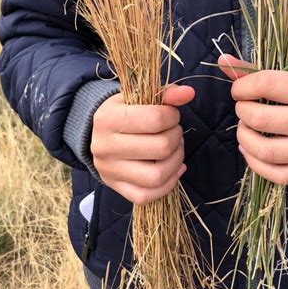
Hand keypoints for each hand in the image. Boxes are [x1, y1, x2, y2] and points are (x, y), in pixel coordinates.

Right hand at [91, 85, 194, 204]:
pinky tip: (174, 169)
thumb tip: (189, 93)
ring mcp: (109, 171)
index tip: (171, 116)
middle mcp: (105, 146)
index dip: (173, 116)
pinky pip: (147, 196)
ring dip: (176, 161)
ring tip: (175, 149)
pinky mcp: (116, 188)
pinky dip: (168, 184)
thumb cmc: (125, 112)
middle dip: (176, 138)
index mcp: (107, 118)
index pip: (155, 119)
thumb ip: (166, 93)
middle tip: (173, 132)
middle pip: (160, 148)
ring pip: (156, 176)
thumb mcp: (139, 97)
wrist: (98, 134)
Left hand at [218, 54, 287, 184]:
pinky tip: (250, 150)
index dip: (243, 86)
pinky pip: (276, 174)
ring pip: (267, 151)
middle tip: (243, 110)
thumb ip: (257, 72)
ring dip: (245, 139)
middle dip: (243, 113)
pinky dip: (254, 163)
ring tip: (245, 130)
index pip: (270, 84)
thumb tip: (222, 60)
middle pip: (263, 119)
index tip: (239, 91)